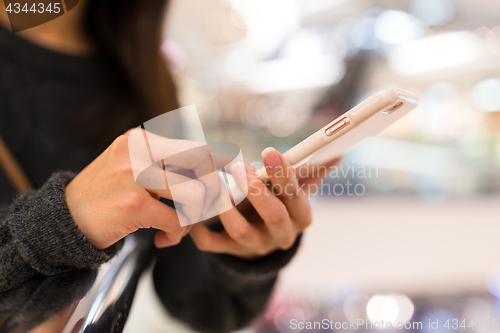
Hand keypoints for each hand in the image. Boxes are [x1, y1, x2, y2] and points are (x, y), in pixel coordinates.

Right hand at [65, 129, 219, 249]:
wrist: (65, 219)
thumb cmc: (107, 194)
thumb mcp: (131, 165)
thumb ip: (166, 162)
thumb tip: (215, 164)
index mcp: (141, 139)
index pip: (195, 146)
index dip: (220, 162)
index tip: (232, 174)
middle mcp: (139, 150)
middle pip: (203, 161)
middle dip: (214, 189)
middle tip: (204, 208)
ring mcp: (135, 175)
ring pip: (196, 194)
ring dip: (194, 218)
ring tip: (178, 228)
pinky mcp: (133, 205)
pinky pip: (178, 221)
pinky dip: (177, 235)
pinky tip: (162, 240)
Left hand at [189, 148, 340, 258]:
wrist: (263, 241)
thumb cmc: (281, 205)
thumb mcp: (297, 191)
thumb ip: (313, 172)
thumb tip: (336, 152)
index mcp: (300, 217)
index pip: (296, 196)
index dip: (284, 175)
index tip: (269, 152)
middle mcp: (281, 235)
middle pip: (274, 216)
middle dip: (257, 190)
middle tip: (239, 166)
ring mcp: (255, 245)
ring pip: (241, 231)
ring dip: (227, 207)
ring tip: (214, 184)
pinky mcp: (231, 251)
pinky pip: (213, 244)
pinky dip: (200, 230)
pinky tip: (192, 210)